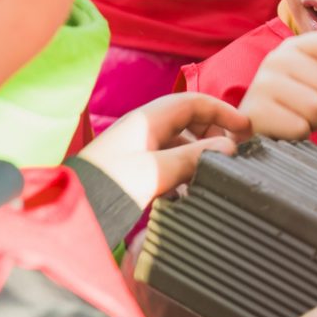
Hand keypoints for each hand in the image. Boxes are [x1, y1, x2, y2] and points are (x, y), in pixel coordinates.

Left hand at [79, 92, 251, 207]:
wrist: (71, 214)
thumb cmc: (108, 187)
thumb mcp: (157, 171)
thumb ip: (194, 158)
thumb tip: (229, 149)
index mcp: (147, 121)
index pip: (193, 102)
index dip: (222, 112)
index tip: (246, 128)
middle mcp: (143, 131)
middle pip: (188, 123)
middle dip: (213, 136)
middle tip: (232, 155)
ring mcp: (137, 152)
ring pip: (179, 147)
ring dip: (198, 159)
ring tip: (212, 179)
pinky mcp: (133, 174)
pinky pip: (167, 166)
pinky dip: (183, 176)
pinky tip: (188, 196)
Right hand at [240, 30, 316, 138]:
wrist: (256, 124)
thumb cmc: (298, 98)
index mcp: (294, 46)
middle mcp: (275, 59)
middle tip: (314, 107)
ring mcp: (262, 85)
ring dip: (316, 121)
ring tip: (300, 116)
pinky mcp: (255, 112)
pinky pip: (300, 127)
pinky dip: (301, 134)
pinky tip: (288, 127)